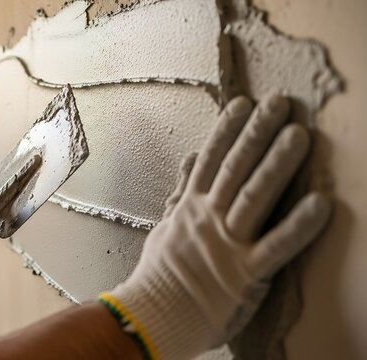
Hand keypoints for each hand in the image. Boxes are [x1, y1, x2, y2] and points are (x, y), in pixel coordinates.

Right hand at [106, 94, 331, 358]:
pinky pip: (277, 247)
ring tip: (299, 134)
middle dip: (256, 134)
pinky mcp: (246, 274)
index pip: (210, 161)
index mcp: (190, 208)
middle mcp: (209, 219)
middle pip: (234, 169)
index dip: (226, 130)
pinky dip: (299, 226)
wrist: (154, 315)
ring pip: (254, 197)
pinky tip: (322, 203)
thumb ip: (181, 192)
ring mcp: (227, 244)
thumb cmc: (161, 274)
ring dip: (277, 164)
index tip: (243, 102)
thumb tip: (189, 158)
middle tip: (279, 102)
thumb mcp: (166, 226)